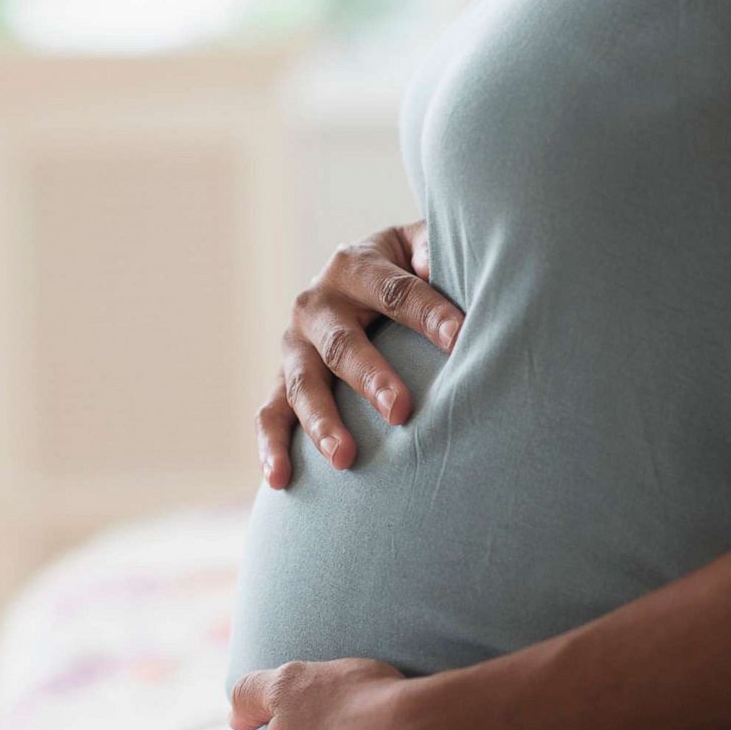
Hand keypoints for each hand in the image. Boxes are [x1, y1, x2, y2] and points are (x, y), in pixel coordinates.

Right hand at [257, 221, 463, 488]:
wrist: (360, 278)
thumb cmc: (411, 270)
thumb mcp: (423, 249)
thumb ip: (439, 254)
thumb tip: (455, 269)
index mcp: (356, 265)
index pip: (395, 291)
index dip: (428, 314)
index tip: (460, 340)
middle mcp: (317, 303)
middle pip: (342, 344)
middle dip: (371, 378)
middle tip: (401, 410)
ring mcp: (295, 345)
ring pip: (301, 384)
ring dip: (322, 422)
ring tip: (345, 458)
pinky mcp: (282, 380)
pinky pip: (270, 415)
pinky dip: (270, 447)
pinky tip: (280, 480)